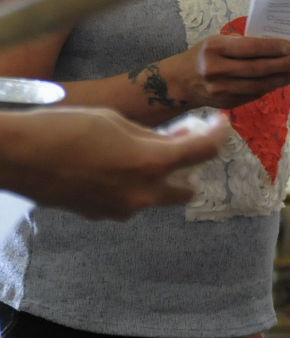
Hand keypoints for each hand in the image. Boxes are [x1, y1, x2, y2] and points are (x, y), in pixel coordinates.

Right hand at [0, 107, 228, 219]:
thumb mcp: (116, 122)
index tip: (221, 124)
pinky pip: (127, 200)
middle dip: (188, 169)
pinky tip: (109, 165)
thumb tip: (177, 141)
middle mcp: (142, 193)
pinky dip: (129, 185)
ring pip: (155, 196)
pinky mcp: (99, 215)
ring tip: (136, 151)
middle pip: (186, 189)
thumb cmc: (65, 129)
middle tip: (180, 144)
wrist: (17, 156)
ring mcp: (120, 209)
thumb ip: (152, 136)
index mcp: (151, 164)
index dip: (217, 135)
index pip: (203, 152)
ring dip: (156, 178)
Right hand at [160, 34, 289, 109]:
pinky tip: (284, 81)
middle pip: (257, 69)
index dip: (271, 48)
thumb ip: (242, 44)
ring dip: (283, 79)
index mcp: (213, 48)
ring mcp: (220, 89)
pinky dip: (271, 87)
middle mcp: (215, 70)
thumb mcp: (217, 42)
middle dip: (284, 65)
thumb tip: (277, 46)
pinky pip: (254, 95)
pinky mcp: (226, 102)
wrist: (180, 82)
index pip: (248, 48)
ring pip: (258, 85)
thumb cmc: (204, 55)